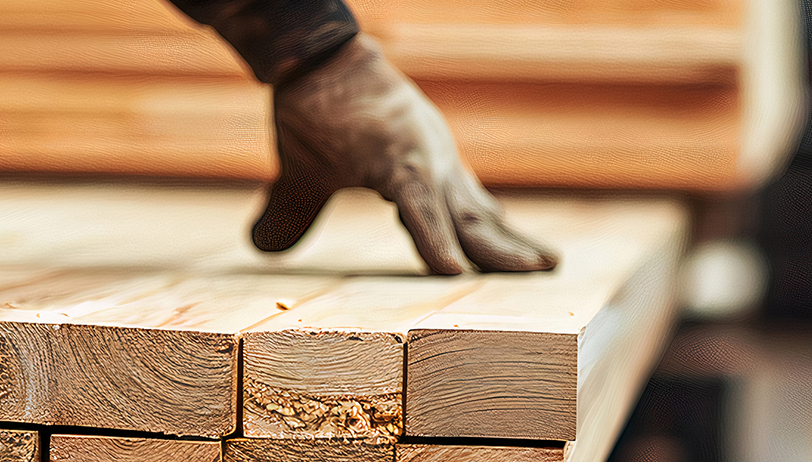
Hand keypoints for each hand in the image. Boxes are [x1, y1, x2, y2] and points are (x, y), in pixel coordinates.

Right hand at [254, 34, 557, 273]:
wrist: (308, 60)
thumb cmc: (311, 109)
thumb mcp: (303, 175)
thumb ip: (295, 212)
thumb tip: (262, 246)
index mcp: (417, 169)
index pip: (464, 208)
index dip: (492, 235)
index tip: (523, 257)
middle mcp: (431, 166)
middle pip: (478, 216)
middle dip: (510, 246)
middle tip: (549, 267)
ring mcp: (418, 161)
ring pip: (465, 216)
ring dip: (496, 248)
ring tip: (533, 269)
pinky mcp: (395, 159)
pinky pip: (419, 208)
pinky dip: (435, 241)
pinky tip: (451, 271)